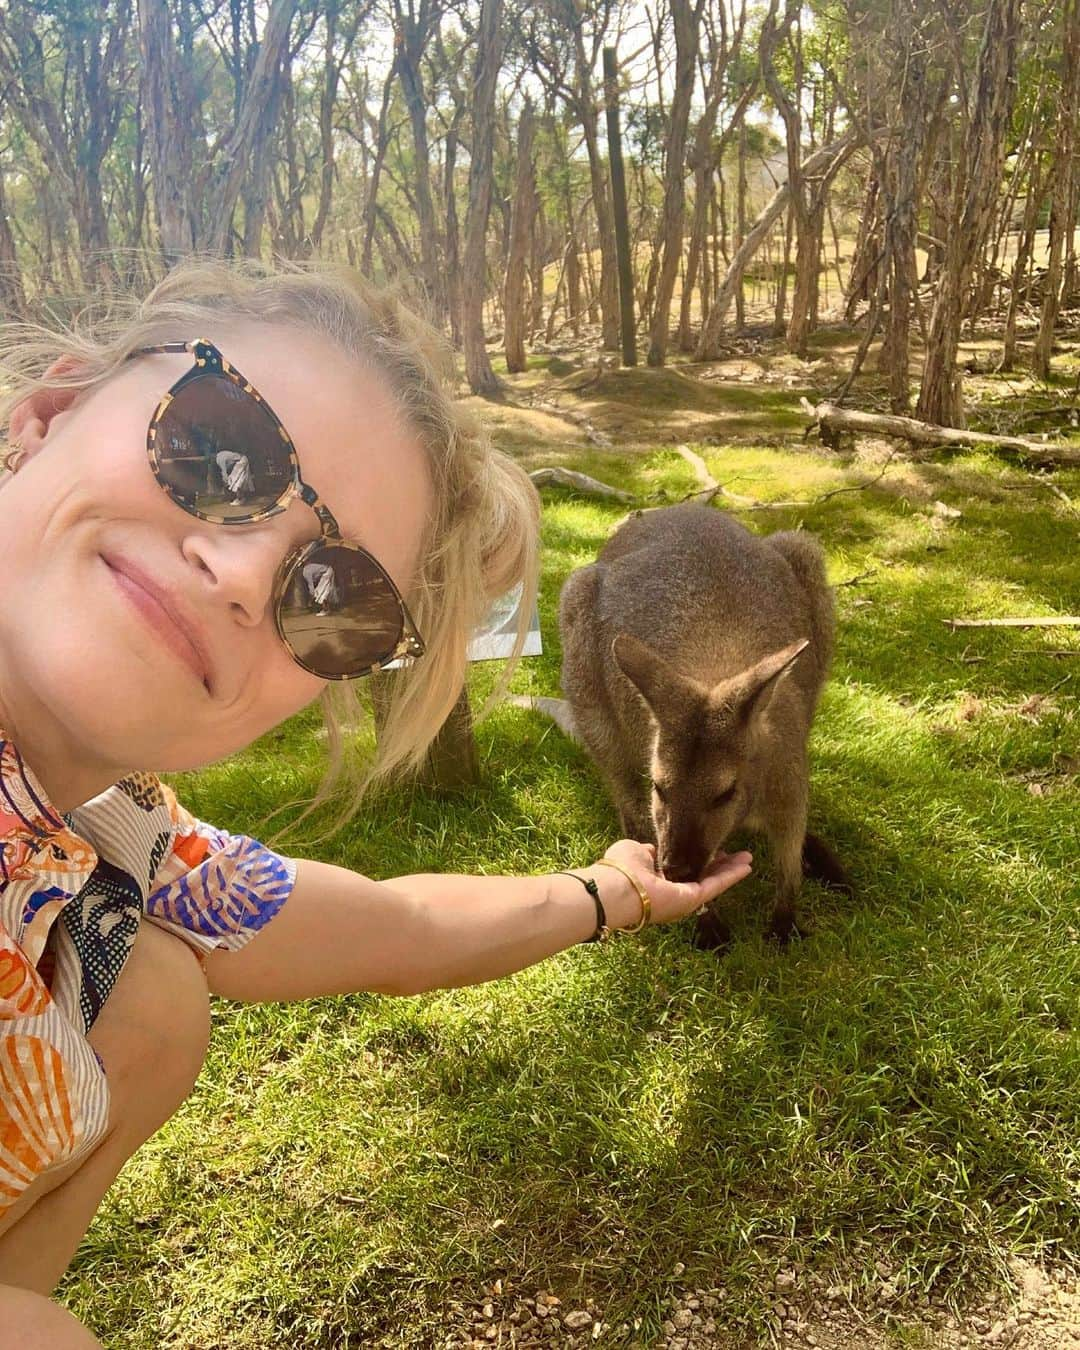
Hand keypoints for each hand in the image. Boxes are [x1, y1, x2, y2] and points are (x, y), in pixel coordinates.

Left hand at [583, 839, 752, 930]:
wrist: (615, 889)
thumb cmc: (619, 869)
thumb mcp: (634, 851)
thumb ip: (648, 851)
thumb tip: (654, 850)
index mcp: (658, 881)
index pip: (683, 870)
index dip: (699, 858)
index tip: (712, 848)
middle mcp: (673, 893)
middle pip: (703, 876)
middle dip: (722, 865)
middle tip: (739, 855)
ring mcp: (684, 898)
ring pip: (713, 881)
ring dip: (732, 870)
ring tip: (749, 859)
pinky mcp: (692, 900)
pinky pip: (716, 885)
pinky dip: (732, 876)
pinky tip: (746, 866)